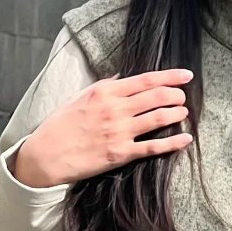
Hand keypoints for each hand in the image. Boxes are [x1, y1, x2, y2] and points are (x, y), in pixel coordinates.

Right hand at [12, 68, 193, 187]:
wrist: (45, 155)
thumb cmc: (60, 124)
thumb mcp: (80, 96)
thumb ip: (104, 86)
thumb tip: (123, 77)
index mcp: (105, 92)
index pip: (146, 80)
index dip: (170, 76)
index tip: (186, 75)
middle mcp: (115, 109)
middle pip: (157, 96)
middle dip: (176, 94)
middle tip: (182, 96)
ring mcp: (119, 132)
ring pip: (159, 118)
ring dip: (177, 113)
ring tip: (184, 112)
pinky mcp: (121, 154)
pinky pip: (153, 147)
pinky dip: (173, 142)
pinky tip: (185, 139)